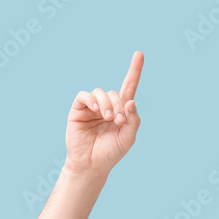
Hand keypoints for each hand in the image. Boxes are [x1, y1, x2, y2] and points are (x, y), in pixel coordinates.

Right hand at [64, 51, 143, 175]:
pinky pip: (84, 96)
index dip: (134, 70)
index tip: (140, 54)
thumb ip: (134, 120)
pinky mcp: (78, 110)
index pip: (129, 86)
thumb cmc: (111, 153)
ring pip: (101, 92)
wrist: (91, 165)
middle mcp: (107, 105)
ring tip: (109, 118)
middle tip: (119, 121)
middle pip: (115, 93)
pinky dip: (92, 99)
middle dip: (119, 105)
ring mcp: (92, 107)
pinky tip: (96, 109)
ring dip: (107, 103)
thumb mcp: (128, 137)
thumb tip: (131, 101)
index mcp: (121, 110)